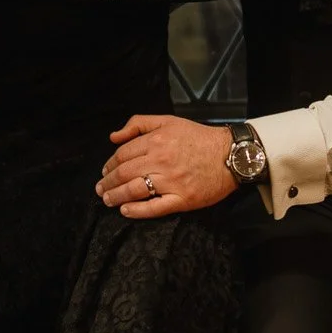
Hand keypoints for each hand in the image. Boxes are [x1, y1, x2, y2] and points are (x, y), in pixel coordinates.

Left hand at [98, 115, 237, 217]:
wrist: (231, 155)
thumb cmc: (199, 138)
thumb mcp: (169, 121)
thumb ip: (139, 124)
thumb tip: (114, 137)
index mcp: (156, 141)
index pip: (123, 154)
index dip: (109, 165)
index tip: (105, 172)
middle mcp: (161, 161)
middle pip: (125, 173)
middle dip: (108, 183)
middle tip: (100, 189)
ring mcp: (171, 182)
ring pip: (135, 190)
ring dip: (116, 197)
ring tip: (108, 200)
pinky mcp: (182, 199)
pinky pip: (154, 208)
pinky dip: (137, 211)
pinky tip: (126, 211)